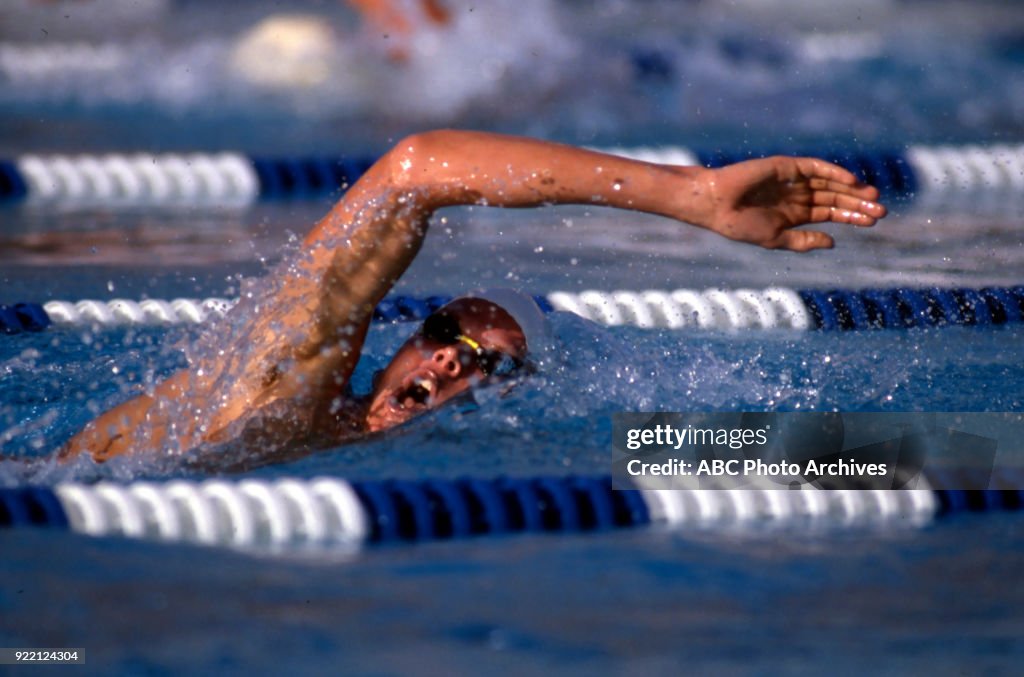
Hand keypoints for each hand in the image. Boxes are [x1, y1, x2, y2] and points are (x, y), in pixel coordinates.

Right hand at [701, 156, 886, 251]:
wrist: (716, 205)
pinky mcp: (787, 166)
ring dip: (852, 189)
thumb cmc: (740, 226)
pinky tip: (852, 180)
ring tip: (874, 196)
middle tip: (882, 210)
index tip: (873, 221)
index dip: (852, 216)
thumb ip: (803, 241)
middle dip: (858, 203)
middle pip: (835, 197)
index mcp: (794, 214)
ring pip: (830, 183)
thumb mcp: (775, 239)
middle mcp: (797, 195)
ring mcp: (793, 180)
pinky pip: (816, 168)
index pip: (830, 213)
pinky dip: (834, 172)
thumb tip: (833, 242)